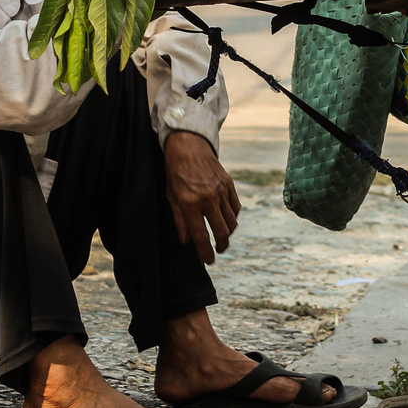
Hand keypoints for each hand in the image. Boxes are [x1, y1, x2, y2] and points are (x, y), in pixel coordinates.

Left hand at [164, 130, 239, 264]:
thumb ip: (180, 220)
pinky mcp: (229, 185)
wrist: (189, 147)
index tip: (209, 261)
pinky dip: (233, 217)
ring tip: (222, 236)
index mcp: (190, 203)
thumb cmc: (176, 173)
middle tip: (218, 250)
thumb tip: (187, 241)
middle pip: (222, 231)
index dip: (205, 252)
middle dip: (221, 245)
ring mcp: (221, 191)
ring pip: (232, 221)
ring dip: (228, 233)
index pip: (201, 235)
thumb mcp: (172, 197)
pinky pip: (236, 207)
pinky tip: (226, 219)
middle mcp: (208, 198)